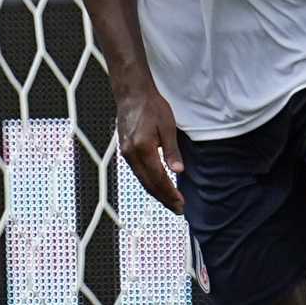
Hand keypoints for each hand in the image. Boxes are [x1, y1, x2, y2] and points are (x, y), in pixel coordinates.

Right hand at [116, 82, 184, 214]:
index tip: (180, 204)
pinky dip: (148, 182)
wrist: (131, 95)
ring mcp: (126, 153)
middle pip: (148, 183)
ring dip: (156, 192)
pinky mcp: (125, 151)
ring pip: (141, 179)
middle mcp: (131, 154)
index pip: (158, 178)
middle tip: (177, 209)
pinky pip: (137, 172)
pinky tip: (156, 185)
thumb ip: (171, 151)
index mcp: (143, 149)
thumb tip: (178, 171)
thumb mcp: (168, 127)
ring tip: (169, 201)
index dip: (170, 193)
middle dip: (163, 198)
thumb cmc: (152, 107)